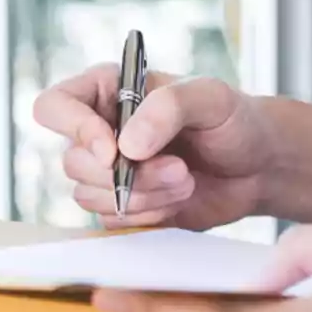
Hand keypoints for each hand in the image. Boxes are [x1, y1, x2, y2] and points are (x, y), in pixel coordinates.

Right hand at [32, 65, 275, 229]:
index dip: (75, 130)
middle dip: (127, 175)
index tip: (114, 152)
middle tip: (179, 168)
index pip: (54, 106)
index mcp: (106, 91)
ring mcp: (105, 171)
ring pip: (89, 196)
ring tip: (185, 181)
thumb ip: (167, 108)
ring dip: (142, 195)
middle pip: (73, 161)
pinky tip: (177, 200)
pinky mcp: (119, 205)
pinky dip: (147, 214)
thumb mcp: (210, 97)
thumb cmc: (234, 120)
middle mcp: (97, 130)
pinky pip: (111, 220)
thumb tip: (125, 147)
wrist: (257, 167)